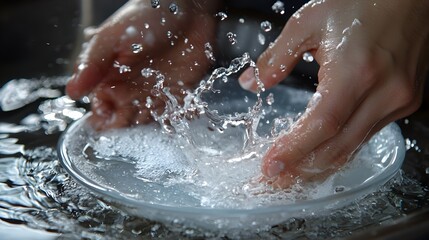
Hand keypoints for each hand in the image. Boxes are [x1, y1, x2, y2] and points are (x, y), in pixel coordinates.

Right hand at [66, 0, 218, 129]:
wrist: (185, 9)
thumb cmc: (145, 18)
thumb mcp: (112, 39)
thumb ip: (93, 65)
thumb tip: (72, 92)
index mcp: (112, 79)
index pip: (102, 109)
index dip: (104, 121)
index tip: (109, 124)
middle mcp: (133, 90)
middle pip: (126, 121)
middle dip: (128, 129)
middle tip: (133, 126)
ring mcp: (157, 93)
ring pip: (151, 122)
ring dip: (153, 127)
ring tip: (156, 124)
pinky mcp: (180, 93)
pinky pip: (178, 113)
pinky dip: (179, 118)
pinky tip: (182, 116)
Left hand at [239, 0, 428, 186]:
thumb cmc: (363, 2)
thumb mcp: (309, 21)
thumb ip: (277, 56)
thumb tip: (252, 82)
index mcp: (357, 69)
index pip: (322, 124)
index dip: (294, 149)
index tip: (271, 165)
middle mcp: (383, 92)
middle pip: (338, 146)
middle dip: (303, 168)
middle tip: (276, 178)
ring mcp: (398, 101)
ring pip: (353, 146)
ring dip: (320, 164)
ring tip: (292, 173)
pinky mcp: (404, 103)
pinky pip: (366, 135)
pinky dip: (340, 148)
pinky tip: (320, 153)